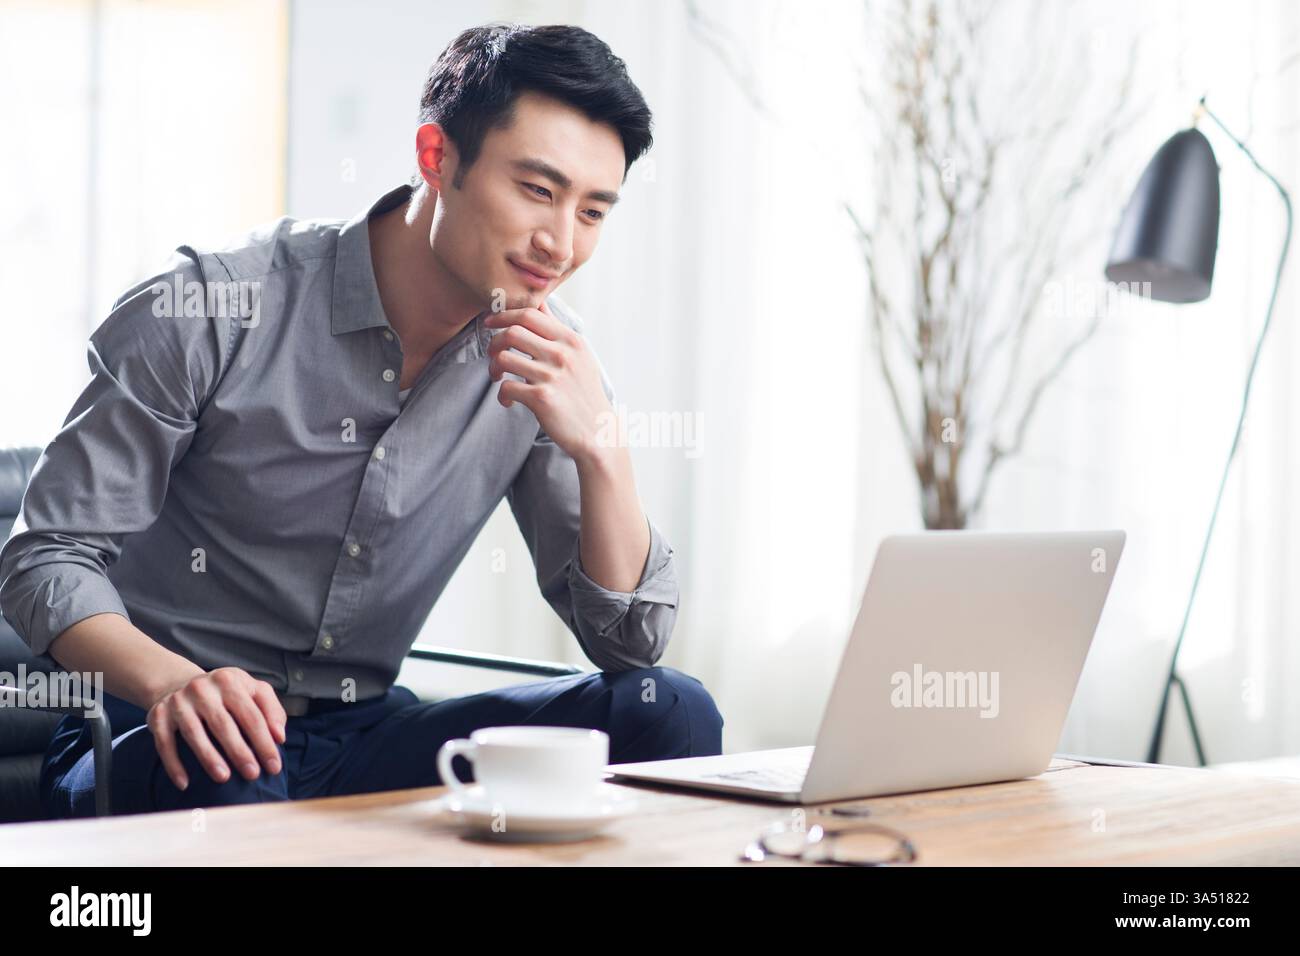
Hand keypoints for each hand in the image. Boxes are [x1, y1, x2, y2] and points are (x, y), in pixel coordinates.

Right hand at [146, 667, 286, 791]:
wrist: (179, 683)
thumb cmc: (225, 694)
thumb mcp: (251, 690)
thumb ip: (271, 710)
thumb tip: (279, 737)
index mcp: (230, 681)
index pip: (251, 715)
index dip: (264, 742)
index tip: (274, 766)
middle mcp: (202, 689)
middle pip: (223, 724)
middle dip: (240, 751)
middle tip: (252, 775)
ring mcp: (179, 702)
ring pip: (194, 733)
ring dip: (209, 758)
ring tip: (224, 778)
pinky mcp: (158, 715)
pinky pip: (164, 743)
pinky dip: (173, 764)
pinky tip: (184, 784)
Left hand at [483, 301, 613, 466]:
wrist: (598, 432)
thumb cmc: (584, 394)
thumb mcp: (580, 356)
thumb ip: (558, 331)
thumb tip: (540, 303)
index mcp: (571, 340)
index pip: (530, 314)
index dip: (504, 315)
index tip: (491, 322)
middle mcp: (562, 354)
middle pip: (513, 332)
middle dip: (494, 342)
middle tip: (492, 354)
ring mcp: (552, 376)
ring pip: (504, 358)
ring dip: (493, 368)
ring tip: (498, 378)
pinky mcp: (542, 398)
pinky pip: (506, 387)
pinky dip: (502, 395)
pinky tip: (508, 401)